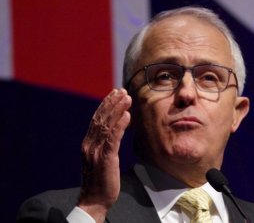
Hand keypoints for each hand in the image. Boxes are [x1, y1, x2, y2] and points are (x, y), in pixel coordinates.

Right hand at [78, 88, 131, 221]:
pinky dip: (120, 125)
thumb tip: (112, 131)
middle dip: (112, 103)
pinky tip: (127, 115)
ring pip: (107, 125)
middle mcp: (89, 144)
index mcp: (88, 144)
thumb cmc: (100, 180)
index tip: (114, 94)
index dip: (105, 105)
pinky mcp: (105, 159)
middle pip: (101, 118)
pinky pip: (113, 138)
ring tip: (127, 98)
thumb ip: (103, 144)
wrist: (94, 200)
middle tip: (122, 90)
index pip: (96, 119)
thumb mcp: (100, 159)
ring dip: (117, 109)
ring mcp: (96, 151)